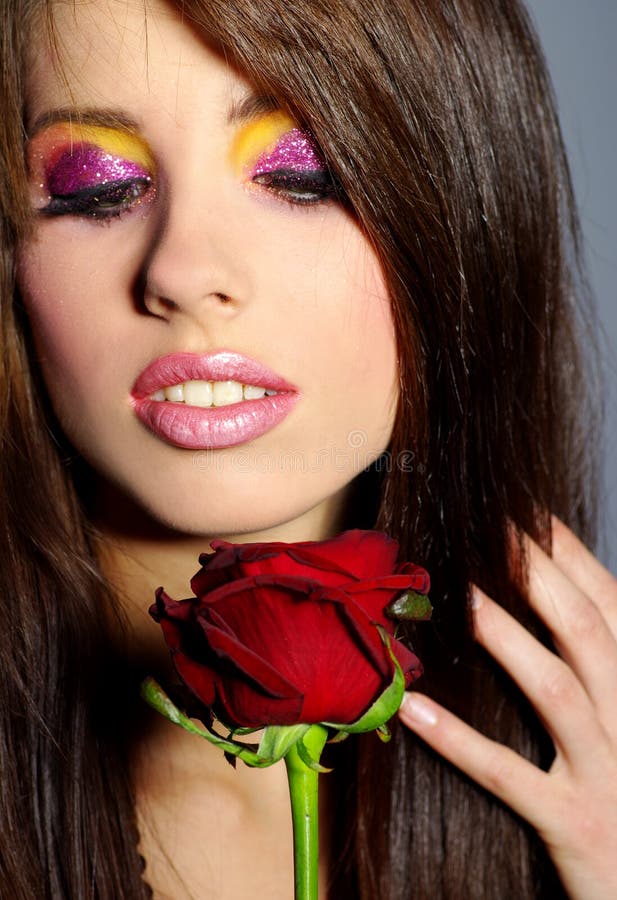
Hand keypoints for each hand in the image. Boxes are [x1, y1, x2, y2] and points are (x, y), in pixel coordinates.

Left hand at [398, 518, 616, 899]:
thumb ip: (592, 663)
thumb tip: (544, 599)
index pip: (608, 604)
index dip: (570, 554)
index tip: (526, 511)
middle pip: (585, 631)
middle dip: (538, 573)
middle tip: (489, 528)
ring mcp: (607, 774)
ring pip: (555, 691)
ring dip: (505, 637)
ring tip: (457, 595)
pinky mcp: (574, 825)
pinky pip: (511, 777)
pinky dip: (461, 742)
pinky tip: (415, 709)